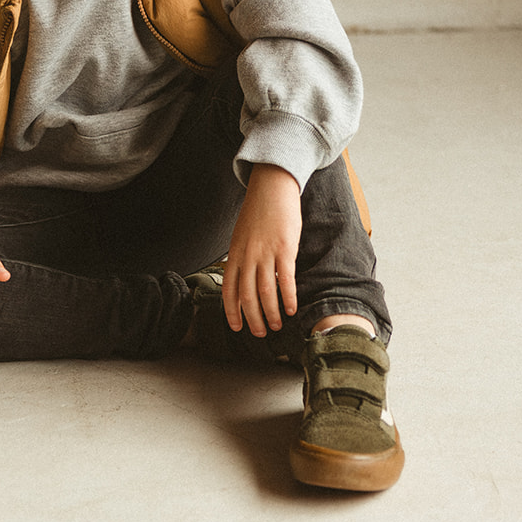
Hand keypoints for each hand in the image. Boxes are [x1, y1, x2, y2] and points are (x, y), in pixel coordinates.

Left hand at [222, 164, 301, 337]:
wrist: (272, 188)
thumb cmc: (258, 213)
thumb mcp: (241, 236)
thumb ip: (242, 258)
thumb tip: (243, 281)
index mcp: (235, 253)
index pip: (229, 290)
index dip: (232, 311)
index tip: (237, 328)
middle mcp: (247, 256)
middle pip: (247, 296)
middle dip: (253, 319)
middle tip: (260, 333)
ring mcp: (265, 253)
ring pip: (266, 292)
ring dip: (271, 313)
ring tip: (277, 325)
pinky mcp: (284, 249)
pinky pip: (286, 280)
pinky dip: (288, 298)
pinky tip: (292, 309)